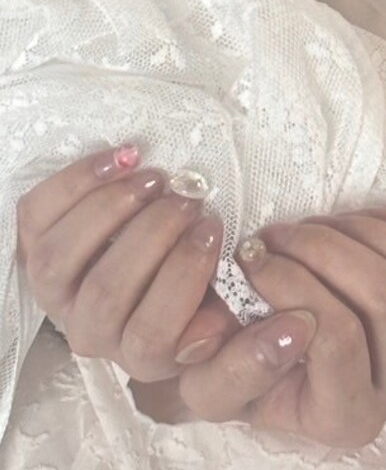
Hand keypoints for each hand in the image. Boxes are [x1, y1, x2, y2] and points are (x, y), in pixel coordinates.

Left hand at [16, 145, 231, 381]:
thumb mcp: (223, 311)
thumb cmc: (199, 290)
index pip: (153, 333)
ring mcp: (54, 292)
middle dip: (153, 234)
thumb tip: (206, 332)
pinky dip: (77, 181)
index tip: (212, 227)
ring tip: (155, 178)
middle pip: (106, 290)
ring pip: (58, 256)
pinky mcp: (34, 248)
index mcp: (143, 355)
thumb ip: (222, 323)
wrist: (154, 272)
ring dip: (111, 207)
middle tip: (188, 198)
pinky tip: (122, 159)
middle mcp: (89, 331)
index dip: (184, 275)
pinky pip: (36, 214)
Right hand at [177, 208, 385, 447]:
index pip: (337, 339)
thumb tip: (289, 326)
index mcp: (346, 418)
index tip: (251, 255)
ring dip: (362, 233)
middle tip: (275, 233)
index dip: (292, 284)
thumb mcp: (210, 379)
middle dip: (322, 248)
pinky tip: (350, 224)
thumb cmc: (246, 365)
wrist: (282, 355)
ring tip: (312, 226)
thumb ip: (230, 366)